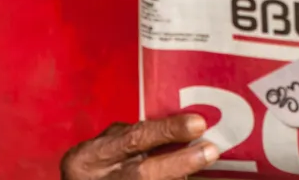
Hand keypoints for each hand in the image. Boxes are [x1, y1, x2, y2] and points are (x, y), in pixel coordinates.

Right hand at [60, 113, 219, 179]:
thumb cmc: (95, 166)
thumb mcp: (105, 146)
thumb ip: (135, 137)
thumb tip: (179, 127)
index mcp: (88, 158)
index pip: (133, 140)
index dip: (166, 131)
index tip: (198, 124)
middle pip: (143, 174)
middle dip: (180, 162)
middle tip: (210, 151)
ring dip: (180, 178)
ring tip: (205, 167)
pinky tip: (187, 177)